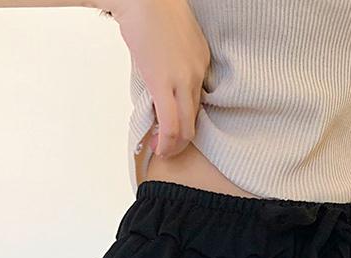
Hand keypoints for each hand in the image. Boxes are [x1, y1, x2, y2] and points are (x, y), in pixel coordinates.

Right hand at [104, 0, 210, 157]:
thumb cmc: (150, 9)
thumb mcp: (170, 38)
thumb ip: (170, 61)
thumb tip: (157, 78)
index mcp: (201, 60)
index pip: (197, 100)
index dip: (185, 118)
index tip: (172, 127)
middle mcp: (197, 72)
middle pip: (195, 117)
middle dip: (182, 139)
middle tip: (168, 147)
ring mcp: (183, 80)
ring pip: (186, 126)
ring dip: (174, 145)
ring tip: (161, 150)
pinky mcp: (165, 84)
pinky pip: (171, 123)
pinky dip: (166, 142)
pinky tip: (158, 147)